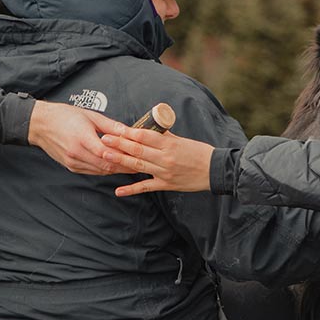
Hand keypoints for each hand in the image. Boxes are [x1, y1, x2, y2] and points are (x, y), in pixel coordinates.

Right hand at [28, 100, 129, 173]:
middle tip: (139, 163)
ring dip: (116, 169)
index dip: (124, 156)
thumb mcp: (90, 116)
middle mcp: (76, 153)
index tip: (138, 155)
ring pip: (101, 171)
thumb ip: (110, 126)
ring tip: (131, 165)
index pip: (108, 153)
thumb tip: (129, 131)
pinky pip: (93, 171)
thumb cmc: (64, 116)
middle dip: (124, 166)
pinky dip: (105, 169)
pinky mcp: (71, 166)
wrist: (40, 124)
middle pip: (106, 165)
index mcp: (82, 138)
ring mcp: (73, 162)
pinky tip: (114, 165)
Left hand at [100, 127, 214, 195]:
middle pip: (138, 150)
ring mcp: (164, 172)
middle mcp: (165, 158)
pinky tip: (118, 191)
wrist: (215, 170)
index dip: (128, 133)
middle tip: (103, 139)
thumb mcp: (182, 140)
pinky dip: (131, 189)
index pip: (144, 136)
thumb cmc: (199, 152)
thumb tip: (147, 130)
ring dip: (121, 161)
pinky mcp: (166, 185)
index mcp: (169, 144)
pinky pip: (146, 187)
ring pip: (139, 166)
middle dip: (119, 144)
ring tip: (105, 156)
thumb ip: (164, 137)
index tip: (115, 129)